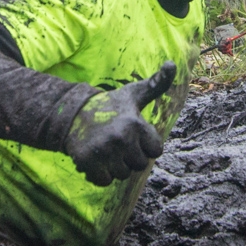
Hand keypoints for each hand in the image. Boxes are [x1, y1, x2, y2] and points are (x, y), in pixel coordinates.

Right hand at [63, 62, 177, 186]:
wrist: (73, 114)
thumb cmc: (110, 106)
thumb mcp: (135, 94)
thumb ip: (157, 84)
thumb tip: (172, 64)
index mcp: (135, 124)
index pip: (156, 151)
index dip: (145, 144)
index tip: (133, 133)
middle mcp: (121, 138)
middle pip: (140, 165)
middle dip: (130, 157)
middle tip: (117, 141)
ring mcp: (103, 151)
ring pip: (123, 175)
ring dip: (115, 166)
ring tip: (106, 148)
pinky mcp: (87, 161)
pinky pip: (104, 182)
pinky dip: (100, 175)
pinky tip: (95, 158)